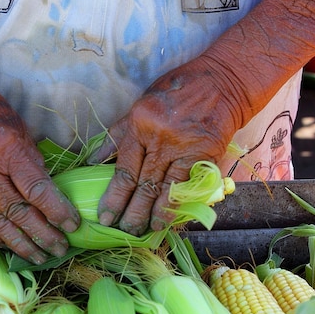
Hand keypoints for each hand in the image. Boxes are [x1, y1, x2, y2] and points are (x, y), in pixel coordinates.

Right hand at [0, 78, 79, 263]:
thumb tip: (49, 192)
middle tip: (61, 248)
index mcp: (6, 150)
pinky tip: (11, 247)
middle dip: (43, 234)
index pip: (37, 189)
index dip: (57, 211)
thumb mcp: (20, 128)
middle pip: (18, 212)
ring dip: (22, 244)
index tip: (72, 225)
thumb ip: (33, 161)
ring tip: (41, 257)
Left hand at [90, 56, 245, 234]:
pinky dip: (179, 203)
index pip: (123, 169)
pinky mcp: (207, 153)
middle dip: (131, 212)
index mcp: (140, 124)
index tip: (105, 216)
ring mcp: (185, 147)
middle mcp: (161, 138)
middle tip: (122, 232)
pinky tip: (172, 219)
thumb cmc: (175, 92)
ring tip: (145, 232)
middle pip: (143, 183)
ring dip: (154, 213)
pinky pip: (189, 184)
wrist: (221, 81)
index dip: (114, 196)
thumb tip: (93, 160)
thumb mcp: (140, 106)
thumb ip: (117, 134)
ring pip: (165, 187)